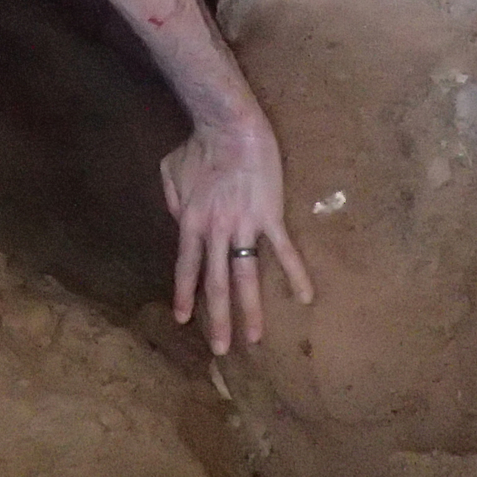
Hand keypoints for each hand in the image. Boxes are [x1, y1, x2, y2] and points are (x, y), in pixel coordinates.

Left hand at [160, 118, 314, 355]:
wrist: (229, 127)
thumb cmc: (198, 145)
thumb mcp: (171, 172)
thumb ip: (174, 201)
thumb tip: (180, 220)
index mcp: (191, 222)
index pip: (187, 267)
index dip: (185, 294)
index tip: (184, 320)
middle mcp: (215, 232)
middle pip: (216, 283)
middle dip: (218, 318)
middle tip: (222, 349)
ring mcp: (243, 226)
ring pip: (246, 277)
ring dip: (250, 310)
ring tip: (255, 338)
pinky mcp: (270, 217)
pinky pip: (283, 252)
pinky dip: (295, 275)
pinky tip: (305, 297)